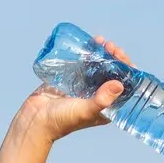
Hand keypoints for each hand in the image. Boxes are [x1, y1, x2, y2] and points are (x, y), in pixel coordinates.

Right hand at [20, 36, 135, 140]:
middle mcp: (99, 96)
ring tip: (102, 42)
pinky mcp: (72, 80)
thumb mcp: (85, 111)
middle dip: (115, 58)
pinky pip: (84, 64)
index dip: (128, 71)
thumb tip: (119, 85)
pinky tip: (91, 44)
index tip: (122, 57)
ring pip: (100, 67)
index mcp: (107, 107)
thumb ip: (102, 100)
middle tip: (111, 47)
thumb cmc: (61, 120)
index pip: (125, 87)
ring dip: (103, 54)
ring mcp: (85, 87)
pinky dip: (89, 54)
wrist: (35, 119)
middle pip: (114, 74)